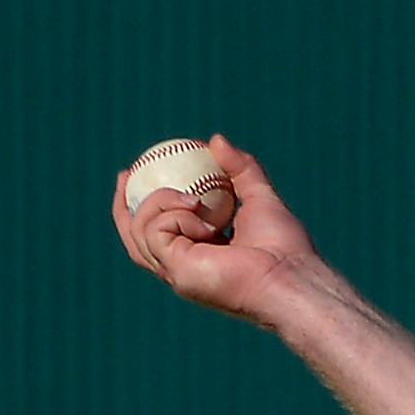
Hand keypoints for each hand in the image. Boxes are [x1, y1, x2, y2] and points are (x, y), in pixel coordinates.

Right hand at [112, 135, 319, 326]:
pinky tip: (196, 212)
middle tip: (125, 173)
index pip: (163, 230)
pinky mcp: (177, 273)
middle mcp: (185, 268)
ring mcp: (178, 273)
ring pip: (140, 230)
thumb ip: (241, 168)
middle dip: (124, 205)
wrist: (291, 274)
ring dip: (158, 202)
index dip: (145, 203)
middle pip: (136, 236)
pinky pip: (154, 232)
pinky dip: (172, 214)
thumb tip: (216, 140)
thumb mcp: (260, 196)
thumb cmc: (284, 247)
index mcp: (203, 253)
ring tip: (192, 198)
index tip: (137, 171)